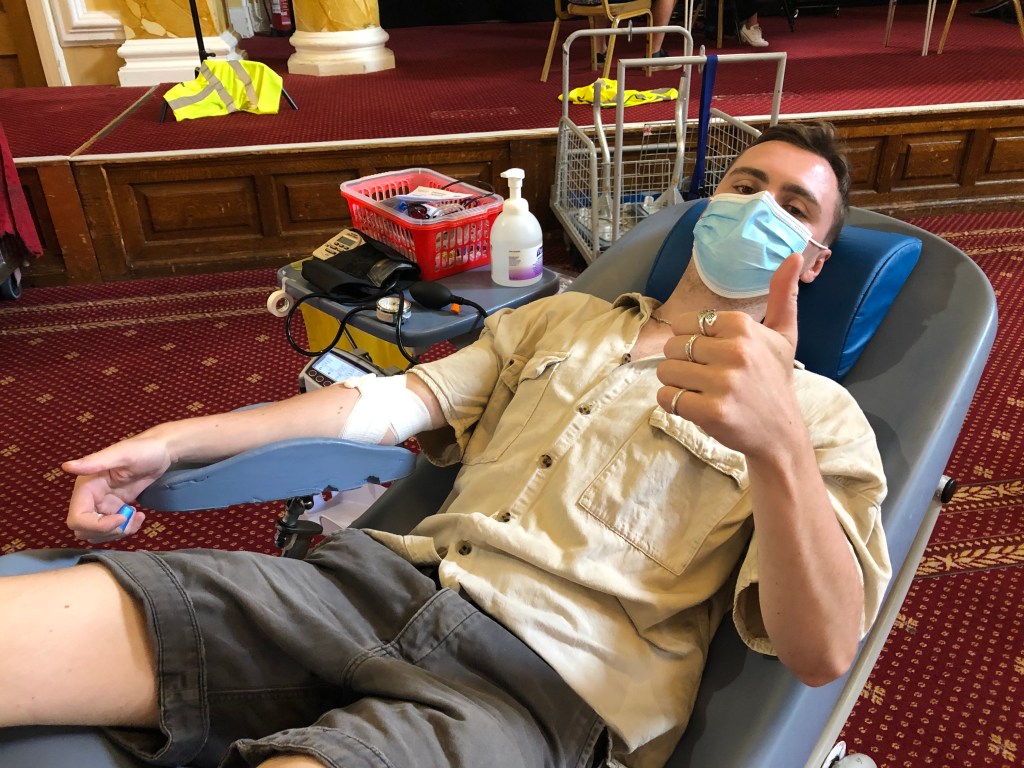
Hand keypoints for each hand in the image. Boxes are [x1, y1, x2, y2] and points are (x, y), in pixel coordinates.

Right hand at [62, 436, 171, 542]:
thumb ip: (94, 462)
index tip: (121, 517)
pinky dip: (125, 528)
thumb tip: (66, 466)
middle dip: (108, 532)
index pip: (77, 518)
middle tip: (129, 519)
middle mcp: (90, 497)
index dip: (97, 526)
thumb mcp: (122, 454)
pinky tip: (140, 516)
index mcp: (86, 486)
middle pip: (85, 530)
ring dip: (117, 532)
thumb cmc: (142, 449)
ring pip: (98, 533)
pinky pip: (112, 528)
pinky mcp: (115, 507)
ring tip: (137, 516)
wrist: (161, 451)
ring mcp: (103, 504)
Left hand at [656, 253, 803, 458]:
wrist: (780, 433)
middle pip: (673, 347)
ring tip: (699, 391)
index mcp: (744, 326)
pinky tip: (693, 406)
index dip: (690, 341)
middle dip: (681, 363)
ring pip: (666, 372)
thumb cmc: (775, 381)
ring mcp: (724, 383)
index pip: (686, 324)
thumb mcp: (784, 335)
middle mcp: (735, 351)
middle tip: (705, 377)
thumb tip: (793, 254)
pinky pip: (667, 397)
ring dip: (675, 383)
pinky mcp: (712, 412)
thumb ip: (783, 295)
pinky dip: (672, 403)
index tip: (711, 356)